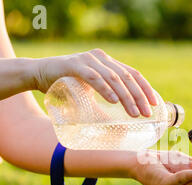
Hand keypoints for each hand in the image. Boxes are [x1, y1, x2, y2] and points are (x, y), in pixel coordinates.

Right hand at [32, 48, 156, 116]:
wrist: (37, 74)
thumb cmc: (67, 86)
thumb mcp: (92, 91)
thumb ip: (108, 96)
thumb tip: (126, 119)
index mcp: (108, 63)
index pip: (133, 74)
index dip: (146, 89)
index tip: (154, 104)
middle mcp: (101, 59)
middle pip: (127, 77)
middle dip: (139, 97)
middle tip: (146, 114)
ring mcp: (88, 60)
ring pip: (114, 78)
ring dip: (126, 97)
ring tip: (134, 113)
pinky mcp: (74, 65)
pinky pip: (94, 77)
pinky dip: (105, 89)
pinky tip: (114, 101)